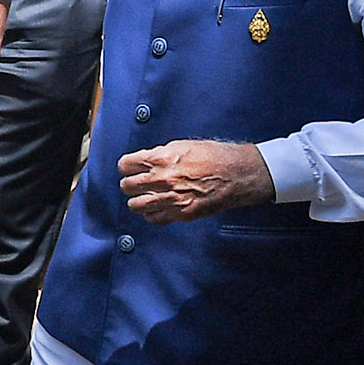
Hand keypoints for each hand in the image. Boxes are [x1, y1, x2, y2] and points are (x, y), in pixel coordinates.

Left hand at [115, 140, 273, 224]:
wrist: (238, 174)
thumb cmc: (215, 157)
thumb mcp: (183, 146)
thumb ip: (160, 154)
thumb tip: (145, 161)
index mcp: (161, 158)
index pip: (125, 165)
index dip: (127, 166)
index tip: (129, 169)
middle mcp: (163, 179)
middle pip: (127, 186)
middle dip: (129, 184)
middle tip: (135, 183)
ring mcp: (171, 198)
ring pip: (136, 205)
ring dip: (137, 201)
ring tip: (143, 198)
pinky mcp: (181, 213)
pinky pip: (153, 218)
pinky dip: (151, 214)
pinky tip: (157, 208)